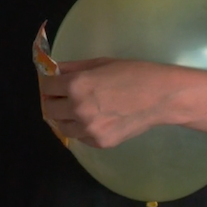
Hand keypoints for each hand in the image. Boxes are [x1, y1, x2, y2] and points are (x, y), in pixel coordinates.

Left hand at [41, 58, 191, 148]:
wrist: (160, 97)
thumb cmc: (133, 73)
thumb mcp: (100, 63)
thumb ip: (73, 68)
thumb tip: (54, 70)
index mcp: (76, 86)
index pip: (47, 87)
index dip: (50, 83)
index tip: (55, 83)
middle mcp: (78, 109)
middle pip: (50, 108)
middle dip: (55, 100)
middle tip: (65, 96)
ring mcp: (88, 130)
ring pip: (62, 126)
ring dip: (66, 117)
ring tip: (81, 109)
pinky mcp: (99, 143)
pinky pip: (80, 137)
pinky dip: (82, 129)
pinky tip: (97, 119)